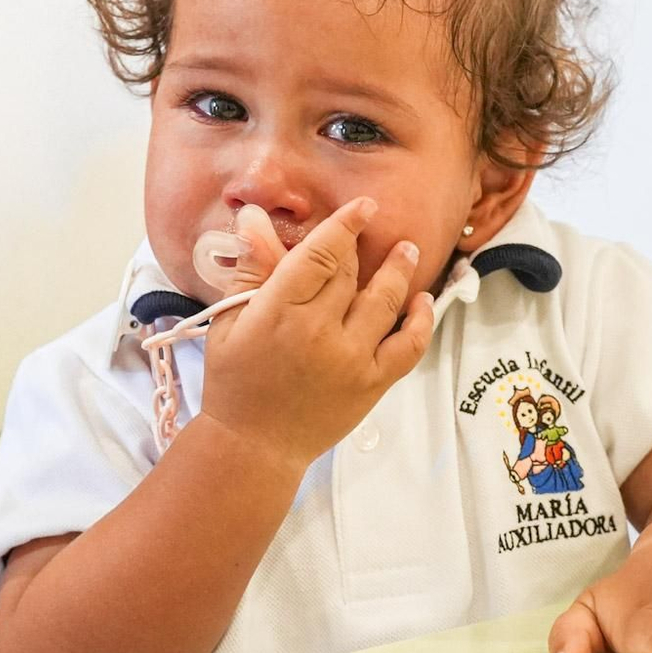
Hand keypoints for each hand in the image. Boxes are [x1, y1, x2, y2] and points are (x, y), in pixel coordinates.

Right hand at [197, 197, 434, 466]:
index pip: (320, 254)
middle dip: (359, 247)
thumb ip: (250, 271)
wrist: (254, 446)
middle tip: (368, 230)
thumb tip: (255, 220)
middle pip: (349, 272)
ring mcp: (351, 359)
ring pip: (384, 301)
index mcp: (278, 312)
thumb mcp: (230, 323)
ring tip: (406, 249)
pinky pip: (408, 346)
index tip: (361, 206)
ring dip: (399, 270)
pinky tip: (421, 300)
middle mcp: (319, 332)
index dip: (344, 225)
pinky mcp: (372, 383)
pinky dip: (420, 320)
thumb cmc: (235, 382)